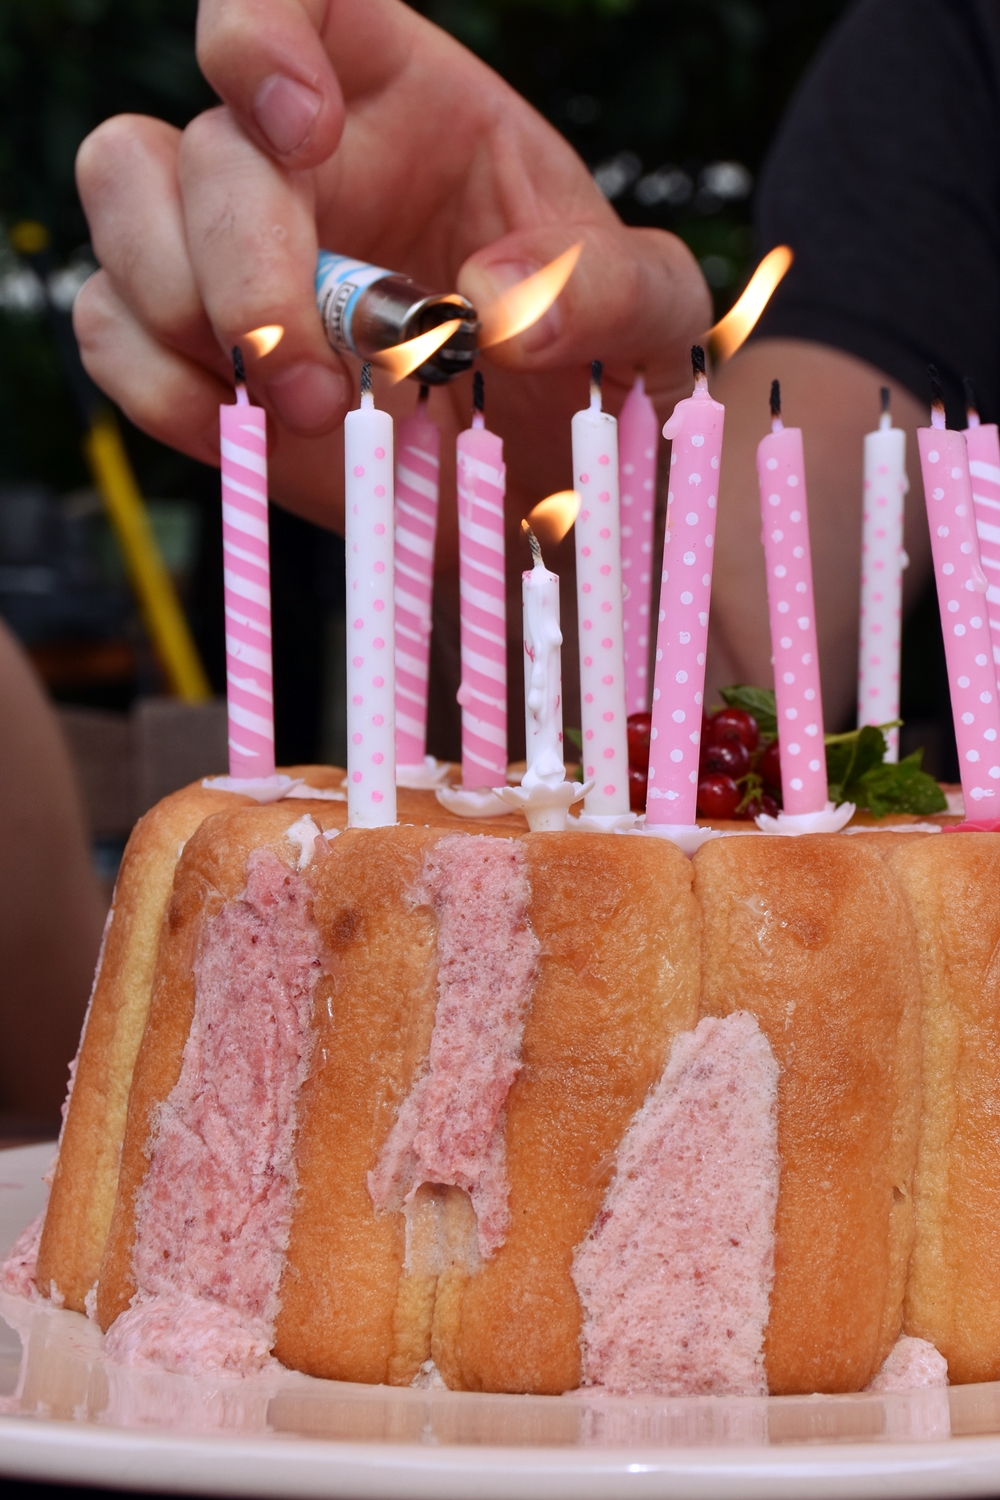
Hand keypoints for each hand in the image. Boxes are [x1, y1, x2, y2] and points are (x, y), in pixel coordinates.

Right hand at [73, 0, 709, 561]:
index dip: (263, 33)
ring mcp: (236, 249)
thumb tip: (496, 304)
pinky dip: (159, 385)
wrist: (548, 471)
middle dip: (246, 270)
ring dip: (180, 308)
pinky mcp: (201, 347)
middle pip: (203, 145)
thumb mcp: (649, 311)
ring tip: (293, 405)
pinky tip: (248, 429)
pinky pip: (111, 329)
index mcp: (406, 96)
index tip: (301, 130)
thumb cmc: (591, 358)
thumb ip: (606, 287)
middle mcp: (304, 159)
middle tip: (320, 383)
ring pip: (122, 203)